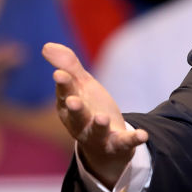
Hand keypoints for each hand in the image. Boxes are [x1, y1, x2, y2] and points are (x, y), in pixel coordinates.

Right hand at [42, 42, 147, 186]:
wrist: (103, 144)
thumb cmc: (89, 109)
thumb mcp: (82, 85)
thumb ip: (69, 66)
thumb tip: (47, 46)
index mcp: (68, 106)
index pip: (64, 93)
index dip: (63, 84)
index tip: (60, 74)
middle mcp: (80, 123)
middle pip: (76, 116)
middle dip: (74, 109)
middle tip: (73, 101)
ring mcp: (98, 136)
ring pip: (96, 132)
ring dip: (99, 125)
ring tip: (103, 118)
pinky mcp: (117, 145)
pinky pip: (125, 143)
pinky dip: (133, 140)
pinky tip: (143, 135)